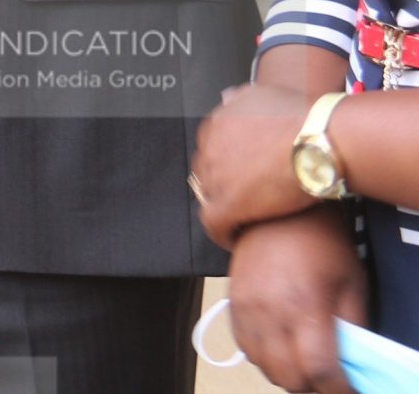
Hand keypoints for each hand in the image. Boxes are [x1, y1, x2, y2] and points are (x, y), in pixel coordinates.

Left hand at [196, 80, 324, 245]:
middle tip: (245, 196)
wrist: (319, 139)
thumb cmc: (302, 117)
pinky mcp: (229, 204)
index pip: (211, 149)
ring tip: (244, 217)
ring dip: (224, 207)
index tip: (241, 173)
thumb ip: (240, 98)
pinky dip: (221, 233)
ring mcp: (217, 177)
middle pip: (207, 173)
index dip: (226, 164)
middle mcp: (210, 149)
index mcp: (216, 125)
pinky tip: (235, 237)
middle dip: (223, 185)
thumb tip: (226, 98)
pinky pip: (214, 224)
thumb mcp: (263, 95)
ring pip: (209, 198)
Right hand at [226, 208, 365, 393]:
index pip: (320, 372)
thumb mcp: (352, 284)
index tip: (349, 391)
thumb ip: (353, 328)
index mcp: (305, 307)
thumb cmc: (322, 243)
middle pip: (287, 377)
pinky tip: (280, 345)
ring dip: (285, 372)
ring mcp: (246, 309)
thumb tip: (352, 363)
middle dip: (311, 385)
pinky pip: (244, 347)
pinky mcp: (231, 303)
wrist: (276, 210)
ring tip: (303, 361)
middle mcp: (270, 312)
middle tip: (327, 377)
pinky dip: (263, 356)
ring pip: (262, 366)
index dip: (338, 390)